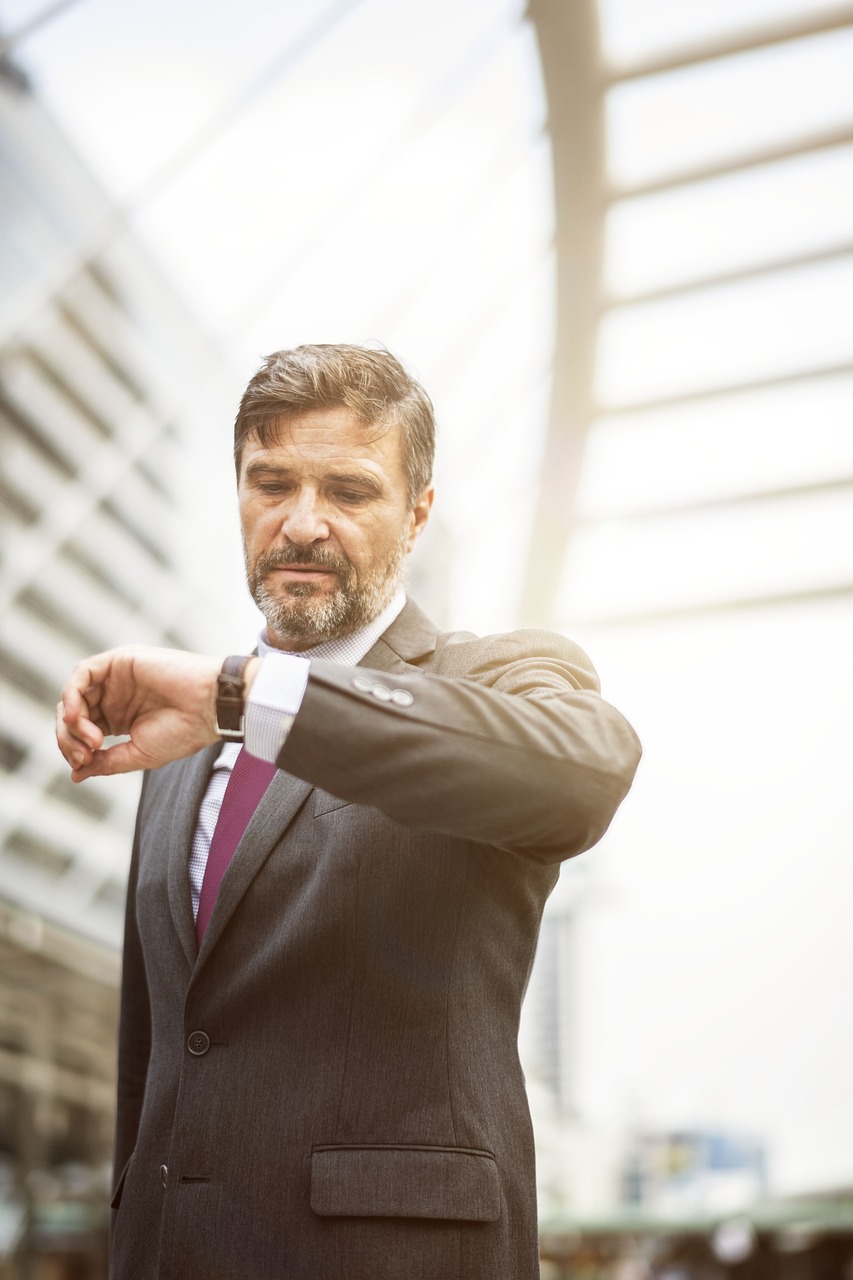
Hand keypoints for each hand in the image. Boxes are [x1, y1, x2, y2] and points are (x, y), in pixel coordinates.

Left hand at [56, 646, 238, 779]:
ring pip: (73, 696)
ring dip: (71, 720)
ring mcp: (116, 679)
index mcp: (119, 719)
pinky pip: (82, 674)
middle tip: (86, 754)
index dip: (74, 749)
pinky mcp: (119, 661)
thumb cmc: (184, 731)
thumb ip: (106, 762)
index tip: (84, 764)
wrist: (209, 708)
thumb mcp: (139, 754)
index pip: (81, 732)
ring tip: (90, 739)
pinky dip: (72, 694)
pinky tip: (76, 715)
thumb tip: (76, 774)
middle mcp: (114, 698)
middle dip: (69, 738)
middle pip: (72, 715)